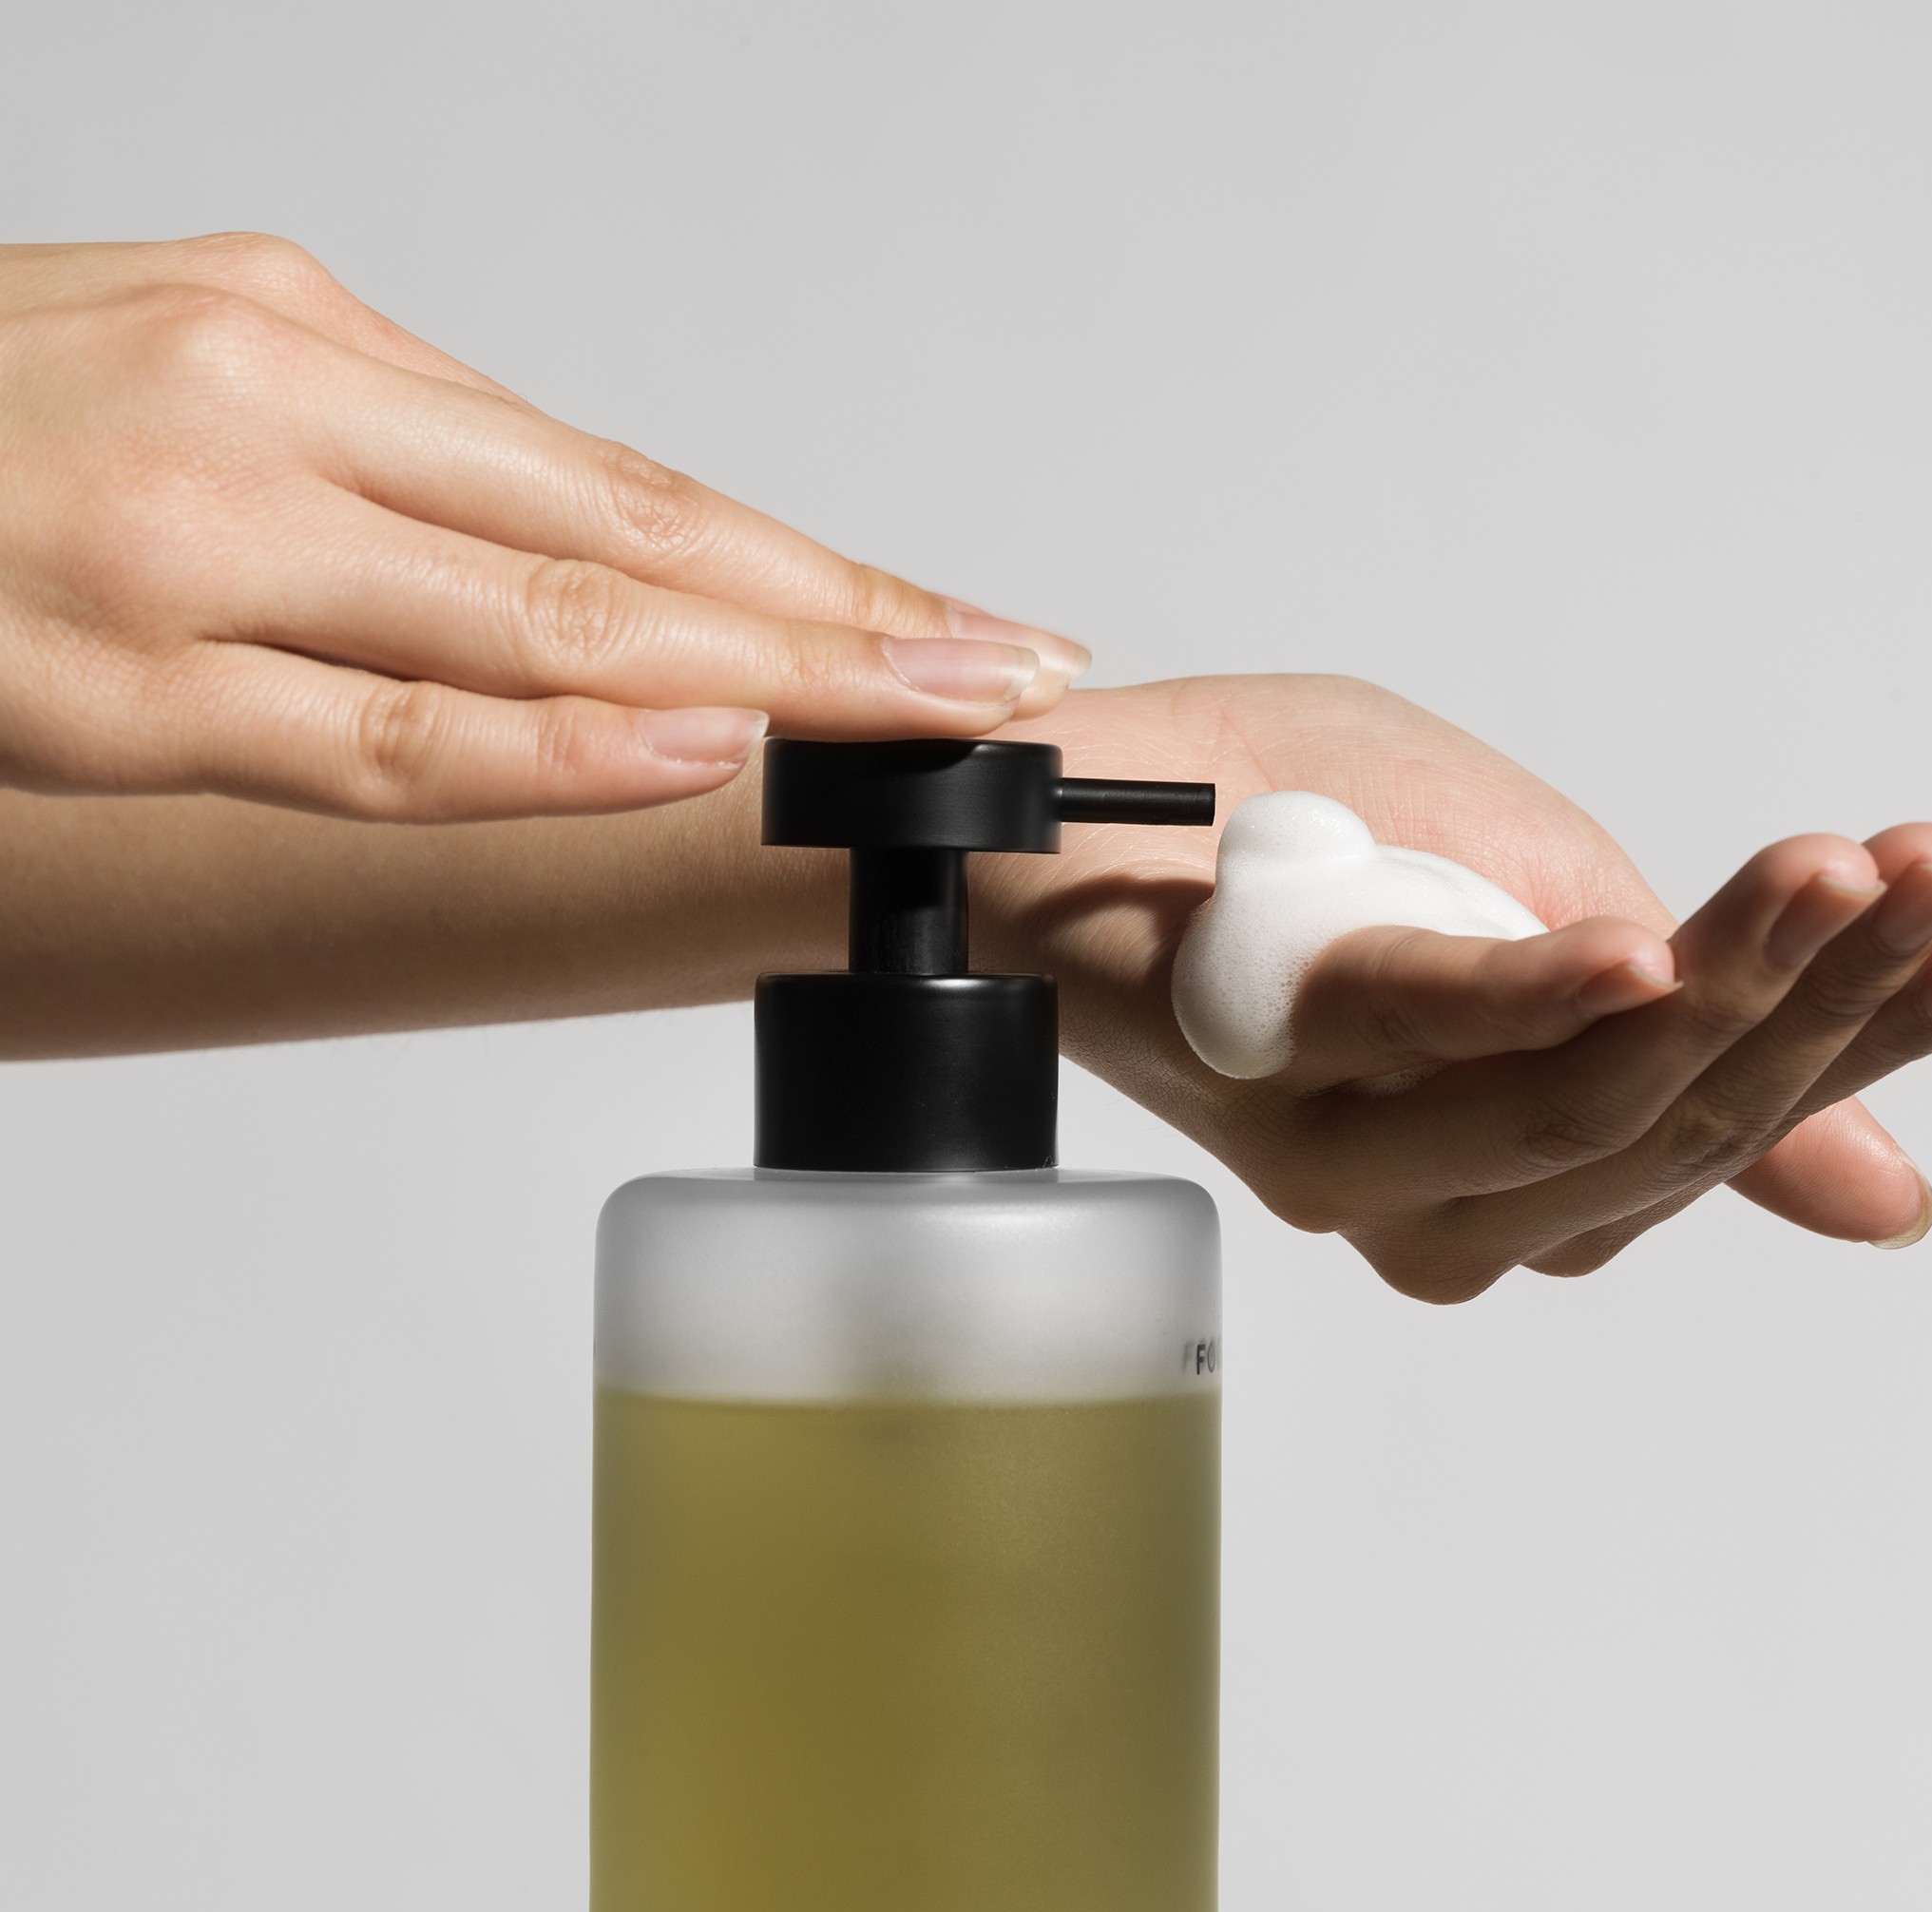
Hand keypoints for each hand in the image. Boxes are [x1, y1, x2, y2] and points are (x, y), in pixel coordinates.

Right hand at [0, 233, 1085, 820]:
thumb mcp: (163, 367)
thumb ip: (359, 462)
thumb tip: (555, 560)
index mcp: (300, 332)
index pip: (621, 476)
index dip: (808, 562)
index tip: (950, 619)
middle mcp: (271, 409)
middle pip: (632, 540)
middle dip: (845, 619)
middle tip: (1009, 675)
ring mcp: (194, 544)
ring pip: (548, 625)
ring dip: (769, 683)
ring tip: (929, 723)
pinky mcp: (114, 679)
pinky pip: (379, 733)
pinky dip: (554, 749)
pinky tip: (702, 752)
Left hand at [982, 676, 1931, 1300]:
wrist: (1060, 800)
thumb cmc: (1294, 841)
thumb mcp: (1552, 917)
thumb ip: (1706, 1044)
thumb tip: (1893, 1204)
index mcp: (1516, 1171)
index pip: (1734, 1122)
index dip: (1873, 1038)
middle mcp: (1436, 1199)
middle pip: (1678, 1123)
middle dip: (1835, 1004)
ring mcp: (1345, 1141)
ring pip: (1583, 1095)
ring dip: (1737, 983)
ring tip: (1855, 877)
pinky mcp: (1266, 1042)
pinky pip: (1428, 1033)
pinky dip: (1545, 996)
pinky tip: (1654, 954)